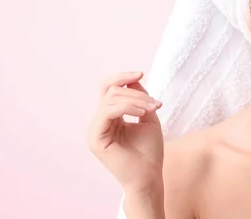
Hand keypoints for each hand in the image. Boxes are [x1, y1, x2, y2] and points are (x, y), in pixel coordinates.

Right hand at [87, 71, 163, 191]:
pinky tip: (142, 113)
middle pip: (110, 91)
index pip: (108, 88)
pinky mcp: (95, 138)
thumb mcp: (147, 116)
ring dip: (135, 100)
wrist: (149, 177)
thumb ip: (139, 97)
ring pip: (110, 99)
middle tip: (155, 104)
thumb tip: (134, 77)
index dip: (122, 77)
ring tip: (151, 109)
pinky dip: (127, 107)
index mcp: (109, 117)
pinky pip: (108, 111)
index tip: (141, 73)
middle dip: (136, 92)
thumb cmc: (149, 152)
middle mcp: (99, 122)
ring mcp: (95, 130)